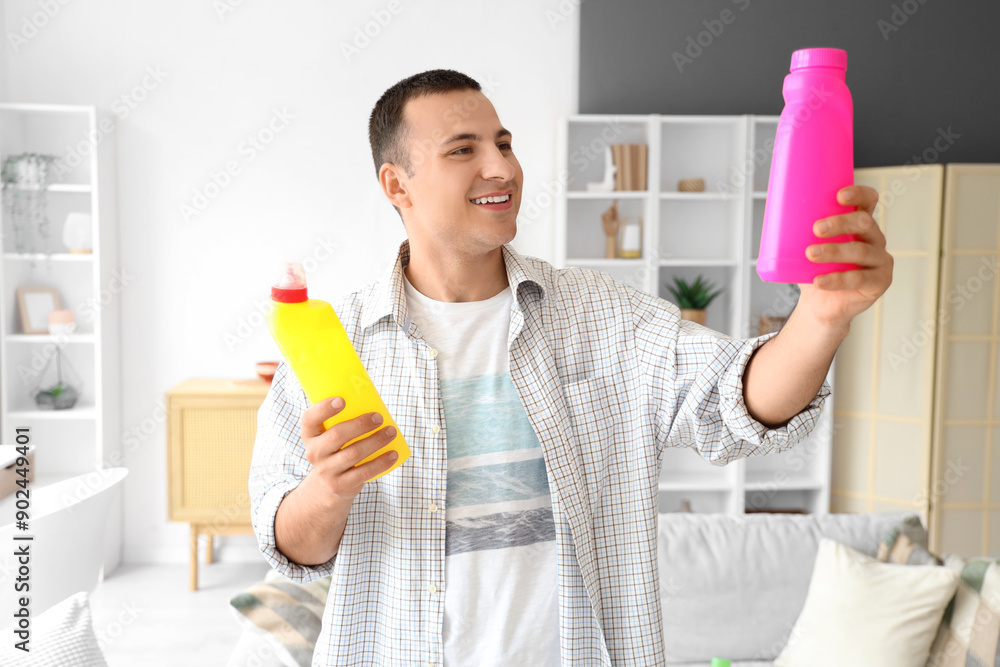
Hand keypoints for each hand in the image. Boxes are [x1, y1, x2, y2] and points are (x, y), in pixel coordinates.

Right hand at [300, 397, 397, 500]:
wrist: (331, 485)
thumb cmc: (337, 449)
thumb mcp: (330, 435)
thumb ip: (342, 419)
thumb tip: (371, 397)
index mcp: (310, 435)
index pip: (309, 419)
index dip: (323, 409)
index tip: (342, 400)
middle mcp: (314, 453)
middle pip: (337, 435)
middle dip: (360, 424)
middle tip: (378, 417)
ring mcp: (326, 471)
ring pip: (353, 453)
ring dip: (376, 441)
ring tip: (391, 432)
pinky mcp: (341, 485)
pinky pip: (364, 472)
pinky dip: (381, 462)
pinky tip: (393, 454)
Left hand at [797, 185, 893, 331]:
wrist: (819, 304)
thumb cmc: (814, 269)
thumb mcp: (805, 246)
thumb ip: (796, 230)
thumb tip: (770, 213)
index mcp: (859, 224)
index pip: (868, 200)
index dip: (859, 194)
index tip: (839, 196)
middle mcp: (874, 238)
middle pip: (864, 223)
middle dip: (840, 223)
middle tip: (816, 228)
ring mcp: (880, 260)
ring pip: (860, 251)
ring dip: (834, 251)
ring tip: (811, 254)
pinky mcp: (879, 282)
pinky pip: (859, 279)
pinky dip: (837, 280)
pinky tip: (819, 281)